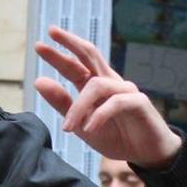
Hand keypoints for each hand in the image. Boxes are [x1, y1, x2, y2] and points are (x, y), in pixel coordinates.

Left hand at [33, 26, 181, 167]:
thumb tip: (39, 81)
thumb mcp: (83, 126)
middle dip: (71, 43)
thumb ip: (63, 104)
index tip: (39, 46)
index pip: (76, 64)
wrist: (147, 155)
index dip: (59, 54)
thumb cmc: (118, 137)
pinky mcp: (139, 103)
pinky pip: (115, 103)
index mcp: (96, 86)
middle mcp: (110, 82)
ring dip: (79, 106)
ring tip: (69, 127)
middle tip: (52, 32)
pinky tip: (89, 128)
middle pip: (90, 55)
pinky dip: (99, 115)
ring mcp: (126, 90)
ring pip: (97, 86)